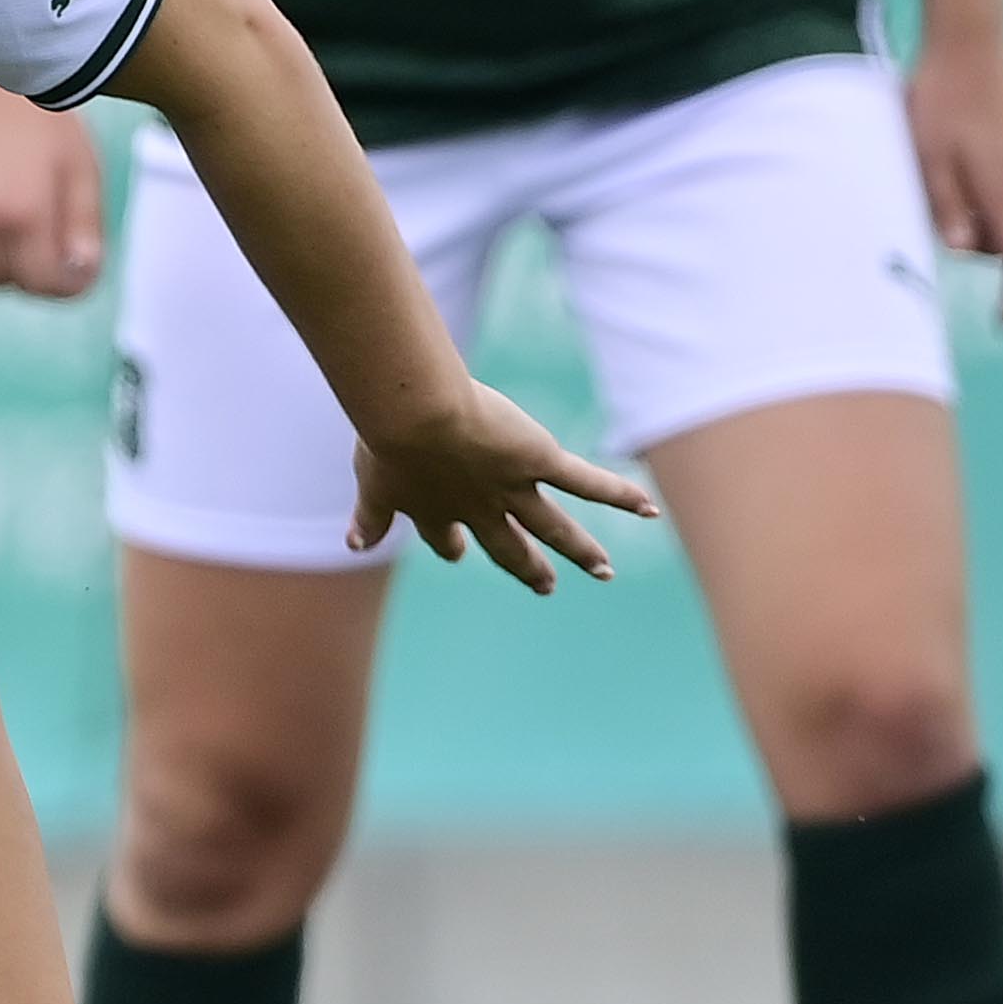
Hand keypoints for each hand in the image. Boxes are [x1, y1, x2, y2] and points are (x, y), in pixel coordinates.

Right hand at [0, 74, 109, 297]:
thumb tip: (80, 275)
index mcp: (24, 211)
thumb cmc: (49, 129)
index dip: (69, 285)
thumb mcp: (84, 175)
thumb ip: (84, 231)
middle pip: (14, 283)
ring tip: (24, 238)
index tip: (80, 271)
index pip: (44, 282)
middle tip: (55, 247)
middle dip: (39, 274)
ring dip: (6, 270)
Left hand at [347, 380, 659, 593]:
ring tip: (603, 571)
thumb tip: (353, 544)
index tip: (457, 551)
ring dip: (580, 551)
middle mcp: (478, 510)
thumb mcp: (369, 481)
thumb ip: (367, 516)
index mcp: (435, 512)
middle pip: (508, 547)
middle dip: (527, 568)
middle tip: (545, 586)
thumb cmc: (385, 436)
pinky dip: (619, 496)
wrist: (414, 417)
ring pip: (555, 528)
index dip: (452, 546)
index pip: (446, 539)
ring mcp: (512, 489)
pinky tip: (649, 509)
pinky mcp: (539, 461)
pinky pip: (586, 482)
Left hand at [908, 14, 1002, 326]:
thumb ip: (945, 205)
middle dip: (970, 231)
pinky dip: (981, 171)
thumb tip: (966, 251)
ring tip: (936, 152)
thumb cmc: (937, 98)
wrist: (971, 35)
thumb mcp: (924, 156)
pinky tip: (956, 134)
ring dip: (972, 196)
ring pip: (1000, 199)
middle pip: (999, 231)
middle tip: (925, 193)